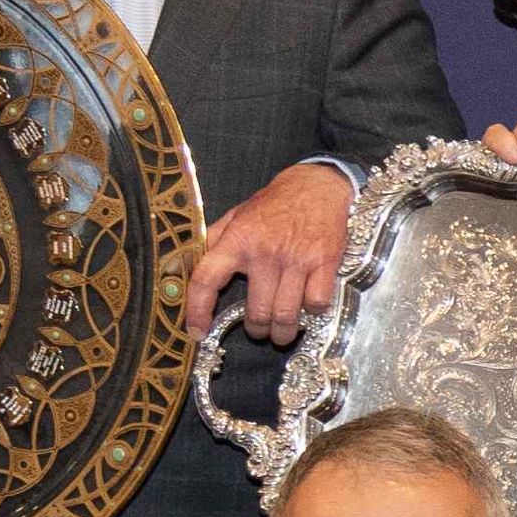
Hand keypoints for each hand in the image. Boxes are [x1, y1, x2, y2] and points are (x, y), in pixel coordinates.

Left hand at [188, 160, 353, 344]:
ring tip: (281, 330)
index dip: (197, 311)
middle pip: (256, 312)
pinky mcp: (324, 262)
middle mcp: (264, 252)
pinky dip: (312, 312)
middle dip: (257, 330)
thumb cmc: (275, 203)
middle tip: (259, 328)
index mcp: (237, 240)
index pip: (206, 280)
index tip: (197, 331)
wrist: (318, 184)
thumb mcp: (238, 215)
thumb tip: (192, 266)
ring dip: (282, 331)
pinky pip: (316, 304)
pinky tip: (308, 305)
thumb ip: (216, 240)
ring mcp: (296, 259)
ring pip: (286, 315)